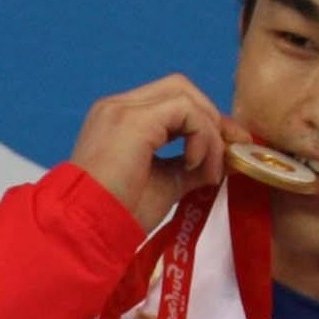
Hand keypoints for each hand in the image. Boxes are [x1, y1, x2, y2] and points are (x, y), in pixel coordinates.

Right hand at [68, 74, 250, 230]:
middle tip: (230, 152)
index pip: (172, 102)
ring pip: (185, 95)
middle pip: (180, 88)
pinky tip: (193, 165)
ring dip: (208, 132)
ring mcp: (123, 109)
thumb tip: (223, 164)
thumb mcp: (165, 185)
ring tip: (207, 170)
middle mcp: (118, 107)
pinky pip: (186, 111)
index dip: (204, 121)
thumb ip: (191, 168)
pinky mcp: (135, 120)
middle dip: (212, 118)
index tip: (229, 148)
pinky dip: (201, 136)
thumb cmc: (119, 214)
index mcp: (121, 120)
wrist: (88, 229)